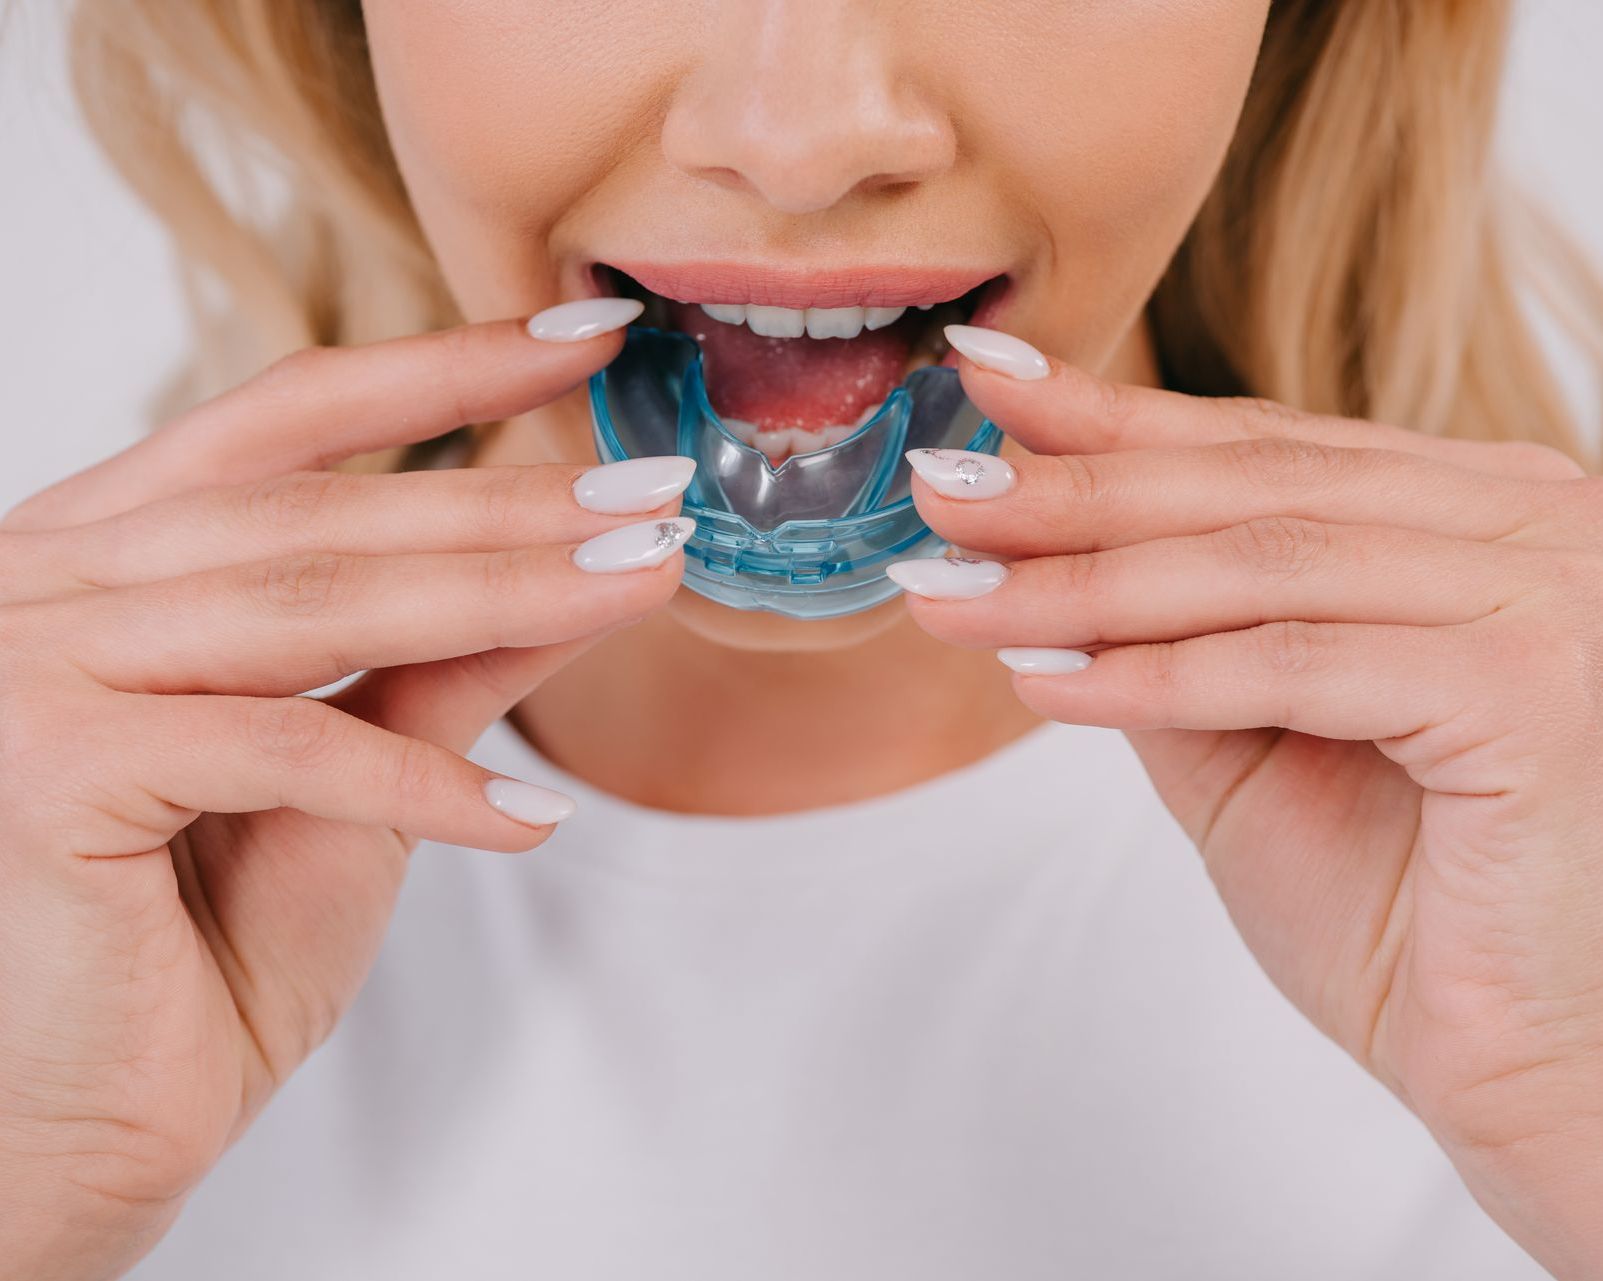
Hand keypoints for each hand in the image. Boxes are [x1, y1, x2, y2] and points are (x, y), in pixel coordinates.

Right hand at [0, 313, 691, 1278]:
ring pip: (312, 604)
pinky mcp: (50, 767)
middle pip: (319, 512)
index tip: (582, 341)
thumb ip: (439, 664)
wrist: (71, 1127)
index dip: (440, 371)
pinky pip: (285, 745)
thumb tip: (580, 570)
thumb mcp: (348, 778)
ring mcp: (31, 666)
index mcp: (105, 557)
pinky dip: (419, 787)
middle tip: (656, 487)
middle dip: (507, 499)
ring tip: (640, 580)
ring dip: (502, 593)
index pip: (290, 422)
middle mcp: (46, 584)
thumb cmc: (194, 949)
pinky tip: (532, 819)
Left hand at [896, 332, 1602, 1277]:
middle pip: (1251, 486)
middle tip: (937, 492)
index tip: (984, 386)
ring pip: (1258, 563)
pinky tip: (1042, 679)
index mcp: (1475, 519)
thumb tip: (1042, 555)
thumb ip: (1174, 639)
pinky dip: (1154, 673)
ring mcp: (1549, 596)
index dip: (1114, 416)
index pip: (1262, 448)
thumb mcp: (1251, 746)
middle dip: (1071, 488)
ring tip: (951, 590)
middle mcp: (1530, 529)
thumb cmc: (1403, 914)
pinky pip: (1291, 662)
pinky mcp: (1532, 687)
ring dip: (1080, 582)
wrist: (1525, 1069)